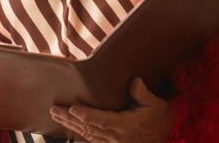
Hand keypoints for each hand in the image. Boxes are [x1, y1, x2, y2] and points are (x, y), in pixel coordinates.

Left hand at [49, 77, 172, 142]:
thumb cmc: (159, 117)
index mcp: (126, 126)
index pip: (102, 121)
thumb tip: (134, 81)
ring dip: (70, 125)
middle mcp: (117, 137)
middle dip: (70, 119)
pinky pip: (91, 139)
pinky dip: (79, 132)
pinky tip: (69, 125)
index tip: (73, 108)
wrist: (163, 135)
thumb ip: (142, 94)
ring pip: (87, 135)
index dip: (87, 115)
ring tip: (56, 114)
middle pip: (89, 128)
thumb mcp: (155, 104)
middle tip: (54, 109)